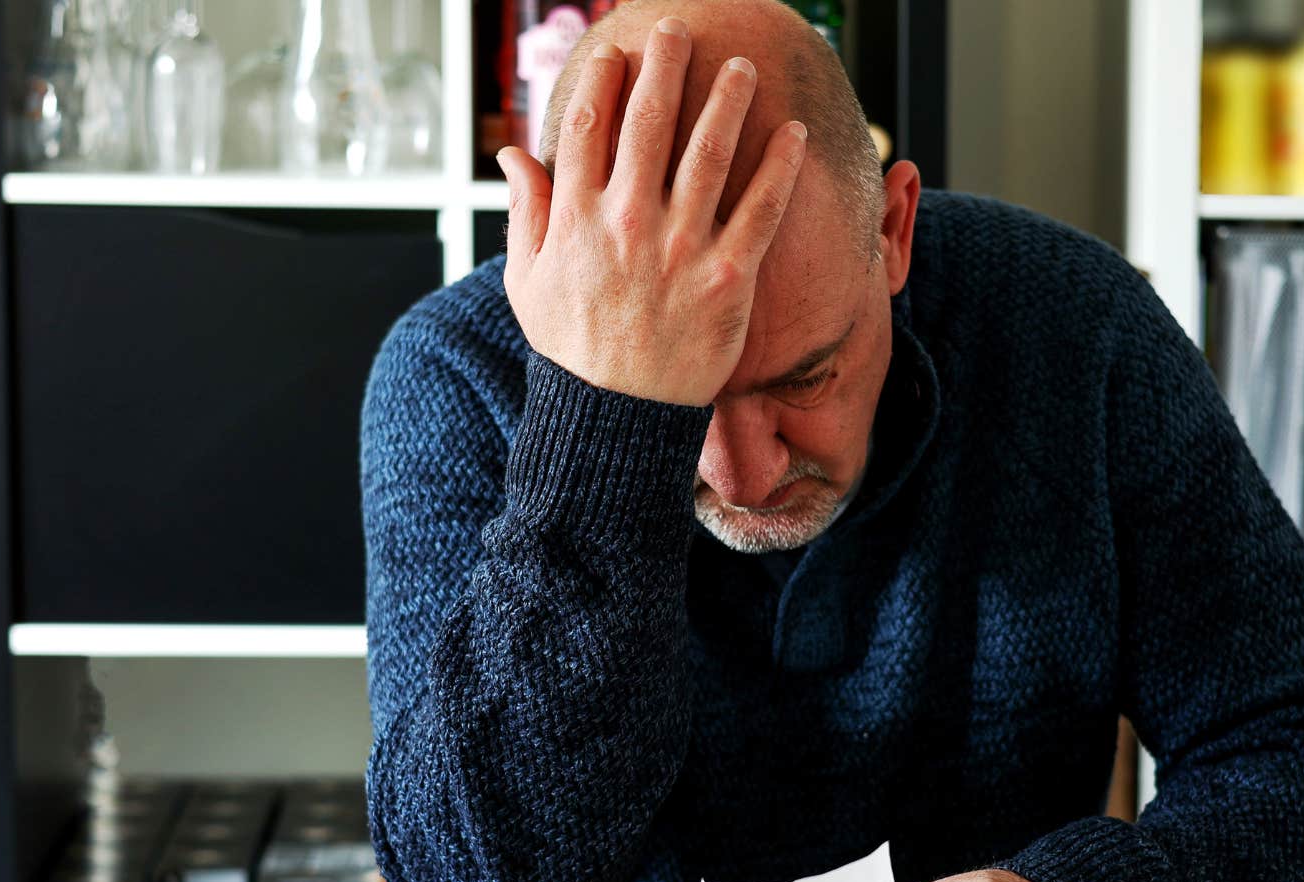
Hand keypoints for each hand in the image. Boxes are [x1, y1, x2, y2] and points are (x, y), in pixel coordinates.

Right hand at [494, 17, 809, 406]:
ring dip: (727, 100)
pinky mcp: (727, 278)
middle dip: (665, 66)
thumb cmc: (572, 352)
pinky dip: (779, 167)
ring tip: (742, 68)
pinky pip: (760, 210)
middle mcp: (626, 224)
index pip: (589, 127)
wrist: (616, 420)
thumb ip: (524, 211)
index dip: (603, 80)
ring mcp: (679, 249)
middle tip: (680, 30)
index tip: (617, 52)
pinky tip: (792, 134)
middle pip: (648, 122)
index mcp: (575, 220)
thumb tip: (511, 155)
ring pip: (708, 153)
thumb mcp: (527, 283)